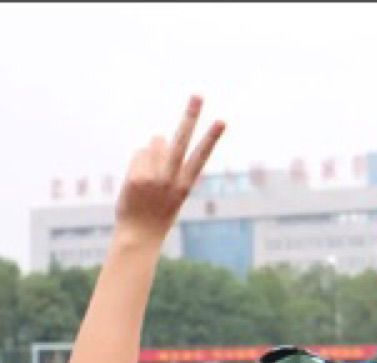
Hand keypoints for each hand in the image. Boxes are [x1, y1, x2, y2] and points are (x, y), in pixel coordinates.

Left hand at [115, 95, 224, 242]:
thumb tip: (158, 137)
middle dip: (191, 117)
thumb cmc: (157, 213)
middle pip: (181, 141)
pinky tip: (137, 183)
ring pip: (154, 144)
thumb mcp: (171, 193)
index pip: (201, 156)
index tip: (222, 121)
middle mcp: (172, 179)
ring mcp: (154, 178)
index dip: (211, 138)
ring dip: (152, 153)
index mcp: (186, 185)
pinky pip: (139, 155)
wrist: (139, 236)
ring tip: (150, 178)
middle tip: (198, 95)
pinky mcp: (137, 178)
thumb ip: (168, 166)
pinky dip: (138, 163)